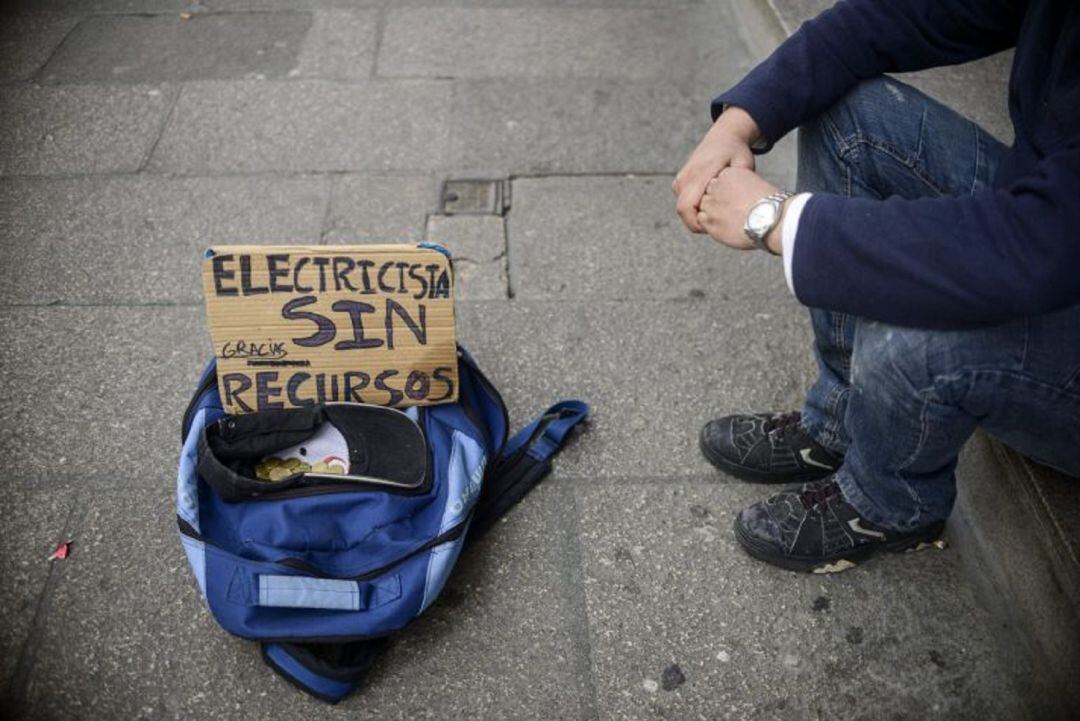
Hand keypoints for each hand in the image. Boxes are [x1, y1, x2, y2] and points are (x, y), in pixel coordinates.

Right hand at [673, 106, 761, 232]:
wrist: (722, 136)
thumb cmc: (736, 152)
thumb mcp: (744, 164)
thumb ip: (739, 183)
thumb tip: (739, 203)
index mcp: (701, 172)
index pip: (687, 206)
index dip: (696, 223)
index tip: (713, 228)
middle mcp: (686, 175)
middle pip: (682, 210)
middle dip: (696, 223)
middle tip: (716, 227)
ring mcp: (680, 178)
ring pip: (681, 208)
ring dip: (695, 216)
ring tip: (715, 214)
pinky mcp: (679, 181)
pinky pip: (682, 202)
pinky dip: (693, 209)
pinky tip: (709, 207)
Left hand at [697, 166, 782, 252]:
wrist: (771, 219)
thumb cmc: (770, 204)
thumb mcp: (754, 185)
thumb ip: (739, 187)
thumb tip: (736, 196)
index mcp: (729, 173)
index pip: (718, 182)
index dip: (726, 193)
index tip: (735, 201)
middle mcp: (717, 186)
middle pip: (709, 193)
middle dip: (717, 202)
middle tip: (732, 212)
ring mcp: (711, 203)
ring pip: (704, 207)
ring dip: (713, 214)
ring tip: (730, 220)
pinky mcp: (709, 221)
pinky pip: (702, 221)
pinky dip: (711, 225)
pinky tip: (725, 227)